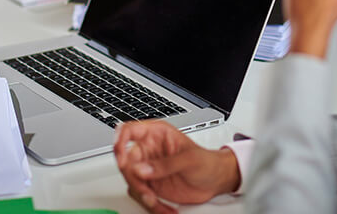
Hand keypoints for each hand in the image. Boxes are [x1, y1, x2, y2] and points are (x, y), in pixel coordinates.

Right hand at [114, 120, 240, 213]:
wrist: (216, 181)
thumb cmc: (207, 162)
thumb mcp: (189, 160)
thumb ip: (165, 164)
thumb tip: (142, 169)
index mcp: (155, 134)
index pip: (128, 131)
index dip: (120, 142)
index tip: (122, 159)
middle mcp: (148, 150)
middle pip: (126, 161)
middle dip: (134, 179)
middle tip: (146, 191)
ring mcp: (148, 168)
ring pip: (131, 180)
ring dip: (142, 194)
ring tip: (157, 202)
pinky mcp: (151, 184)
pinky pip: (141, 194)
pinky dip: (150, 204)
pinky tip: (164, 207)